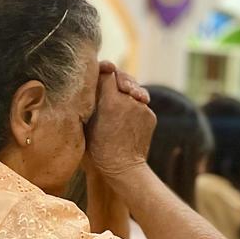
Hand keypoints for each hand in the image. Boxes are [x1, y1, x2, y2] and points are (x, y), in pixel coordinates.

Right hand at [84, 63, 155, 177]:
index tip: (101, 69)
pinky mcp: (151, 116)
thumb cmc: (100, 150)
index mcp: (111, 102)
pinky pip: (140, 105)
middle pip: (123, 78)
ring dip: (125, 94)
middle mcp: (130, 101)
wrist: (124, 169)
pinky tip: (126, 121)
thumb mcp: (88, 124)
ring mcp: (143, 108)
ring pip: (133, 91)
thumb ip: (92, 101)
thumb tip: (94, 83)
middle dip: (116, 80)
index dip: (103, 70)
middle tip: (109, 86)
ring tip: (116, 108)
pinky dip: (134, 107)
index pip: (108, 73)